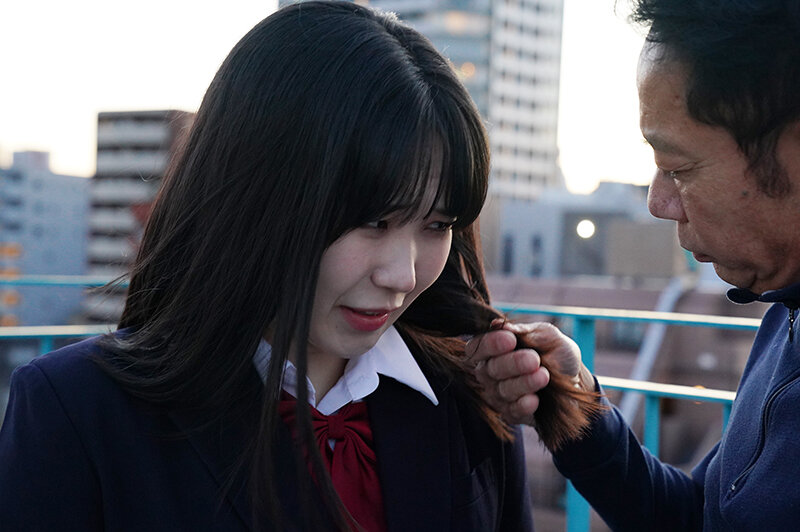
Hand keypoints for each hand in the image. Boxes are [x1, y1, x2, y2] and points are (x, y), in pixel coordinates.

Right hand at [465, 320, 589, 425]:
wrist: (577, 379)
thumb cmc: (557, 354)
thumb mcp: (546, 335)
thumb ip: (523, 331)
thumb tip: (497, 325)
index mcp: (494, 349)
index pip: (478, 347)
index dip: (490, 344)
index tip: (510, 340)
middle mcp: (490, 372)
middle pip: (490, 369)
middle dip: (512, 363)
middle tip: (533, 359)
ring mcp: (499, 395)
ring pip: (502, 390)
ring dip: (524, 383)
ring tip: (544, 376)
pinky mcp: (512, 414)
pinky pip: (512, 411)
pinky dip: (523, 404)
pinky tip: (535, 399)